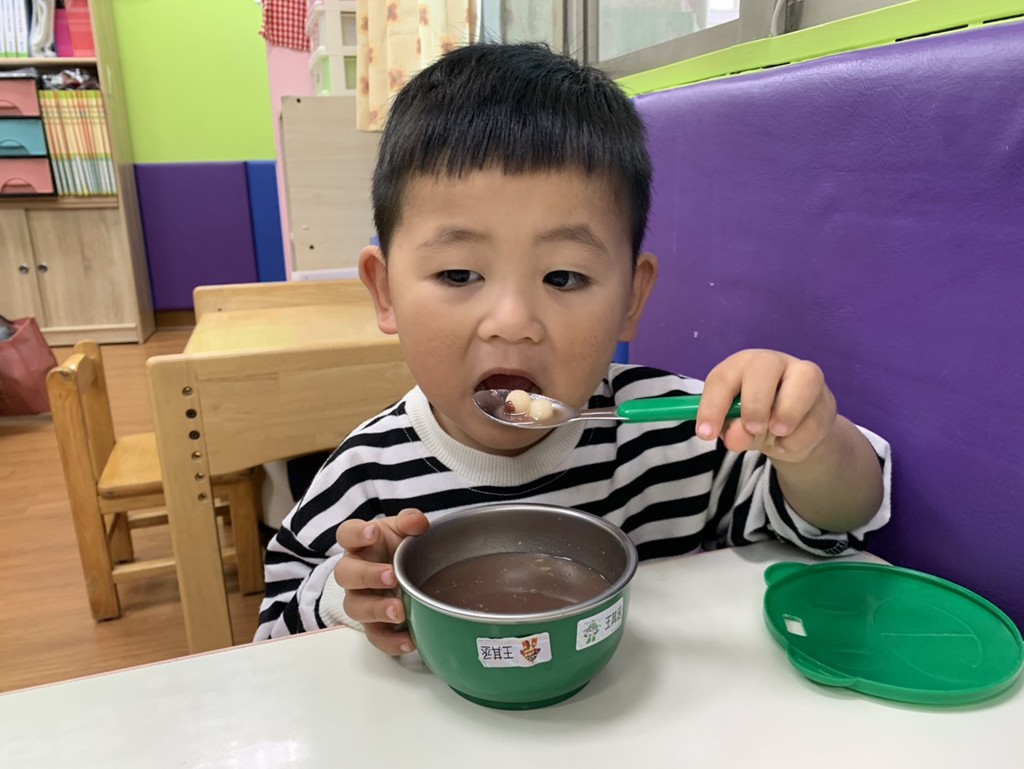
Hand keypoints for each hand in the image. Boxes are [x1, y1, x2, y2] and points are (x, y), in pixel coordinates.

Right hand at [334, 508, 429, 654]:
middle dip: (367, 575)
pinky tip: (410, 640)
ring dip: (376, 610)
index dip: (356, 534)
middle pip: (346, 574)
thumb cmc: (397, 548)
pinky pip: (375, 636)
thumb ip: (409, 522)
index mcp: (359, 544)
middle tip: (391, 576)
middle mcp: (354, 573)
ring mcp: (361, 599)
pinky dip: (391, 641)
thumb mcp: (403, 530)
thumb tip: (418, 523)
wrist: (406, 572)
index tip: (373, 532)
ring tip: (399, 611)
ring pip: (356, 608)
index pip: (347, 534)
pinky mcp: (373, 624)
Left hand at [695, 349, 835, 463]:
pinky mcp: (825, 398)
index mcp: (740, 366)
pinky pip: (818, 415)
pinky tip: (788, 442)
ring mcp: (803, 376)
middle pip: (764, 366)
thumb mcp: (734, 428)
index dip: (712, 406)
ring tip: (777, 434)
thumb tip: (737, 438)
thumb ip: (731, 431)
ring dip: (788, 413)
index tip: (706, 434)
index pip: (722, 379)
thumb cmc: (752, 421)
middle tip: (752, 429)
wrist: (790, 434)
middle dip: (755, 403)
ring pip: (805, 378)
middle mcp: (772, 363)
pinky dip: (801, 437)